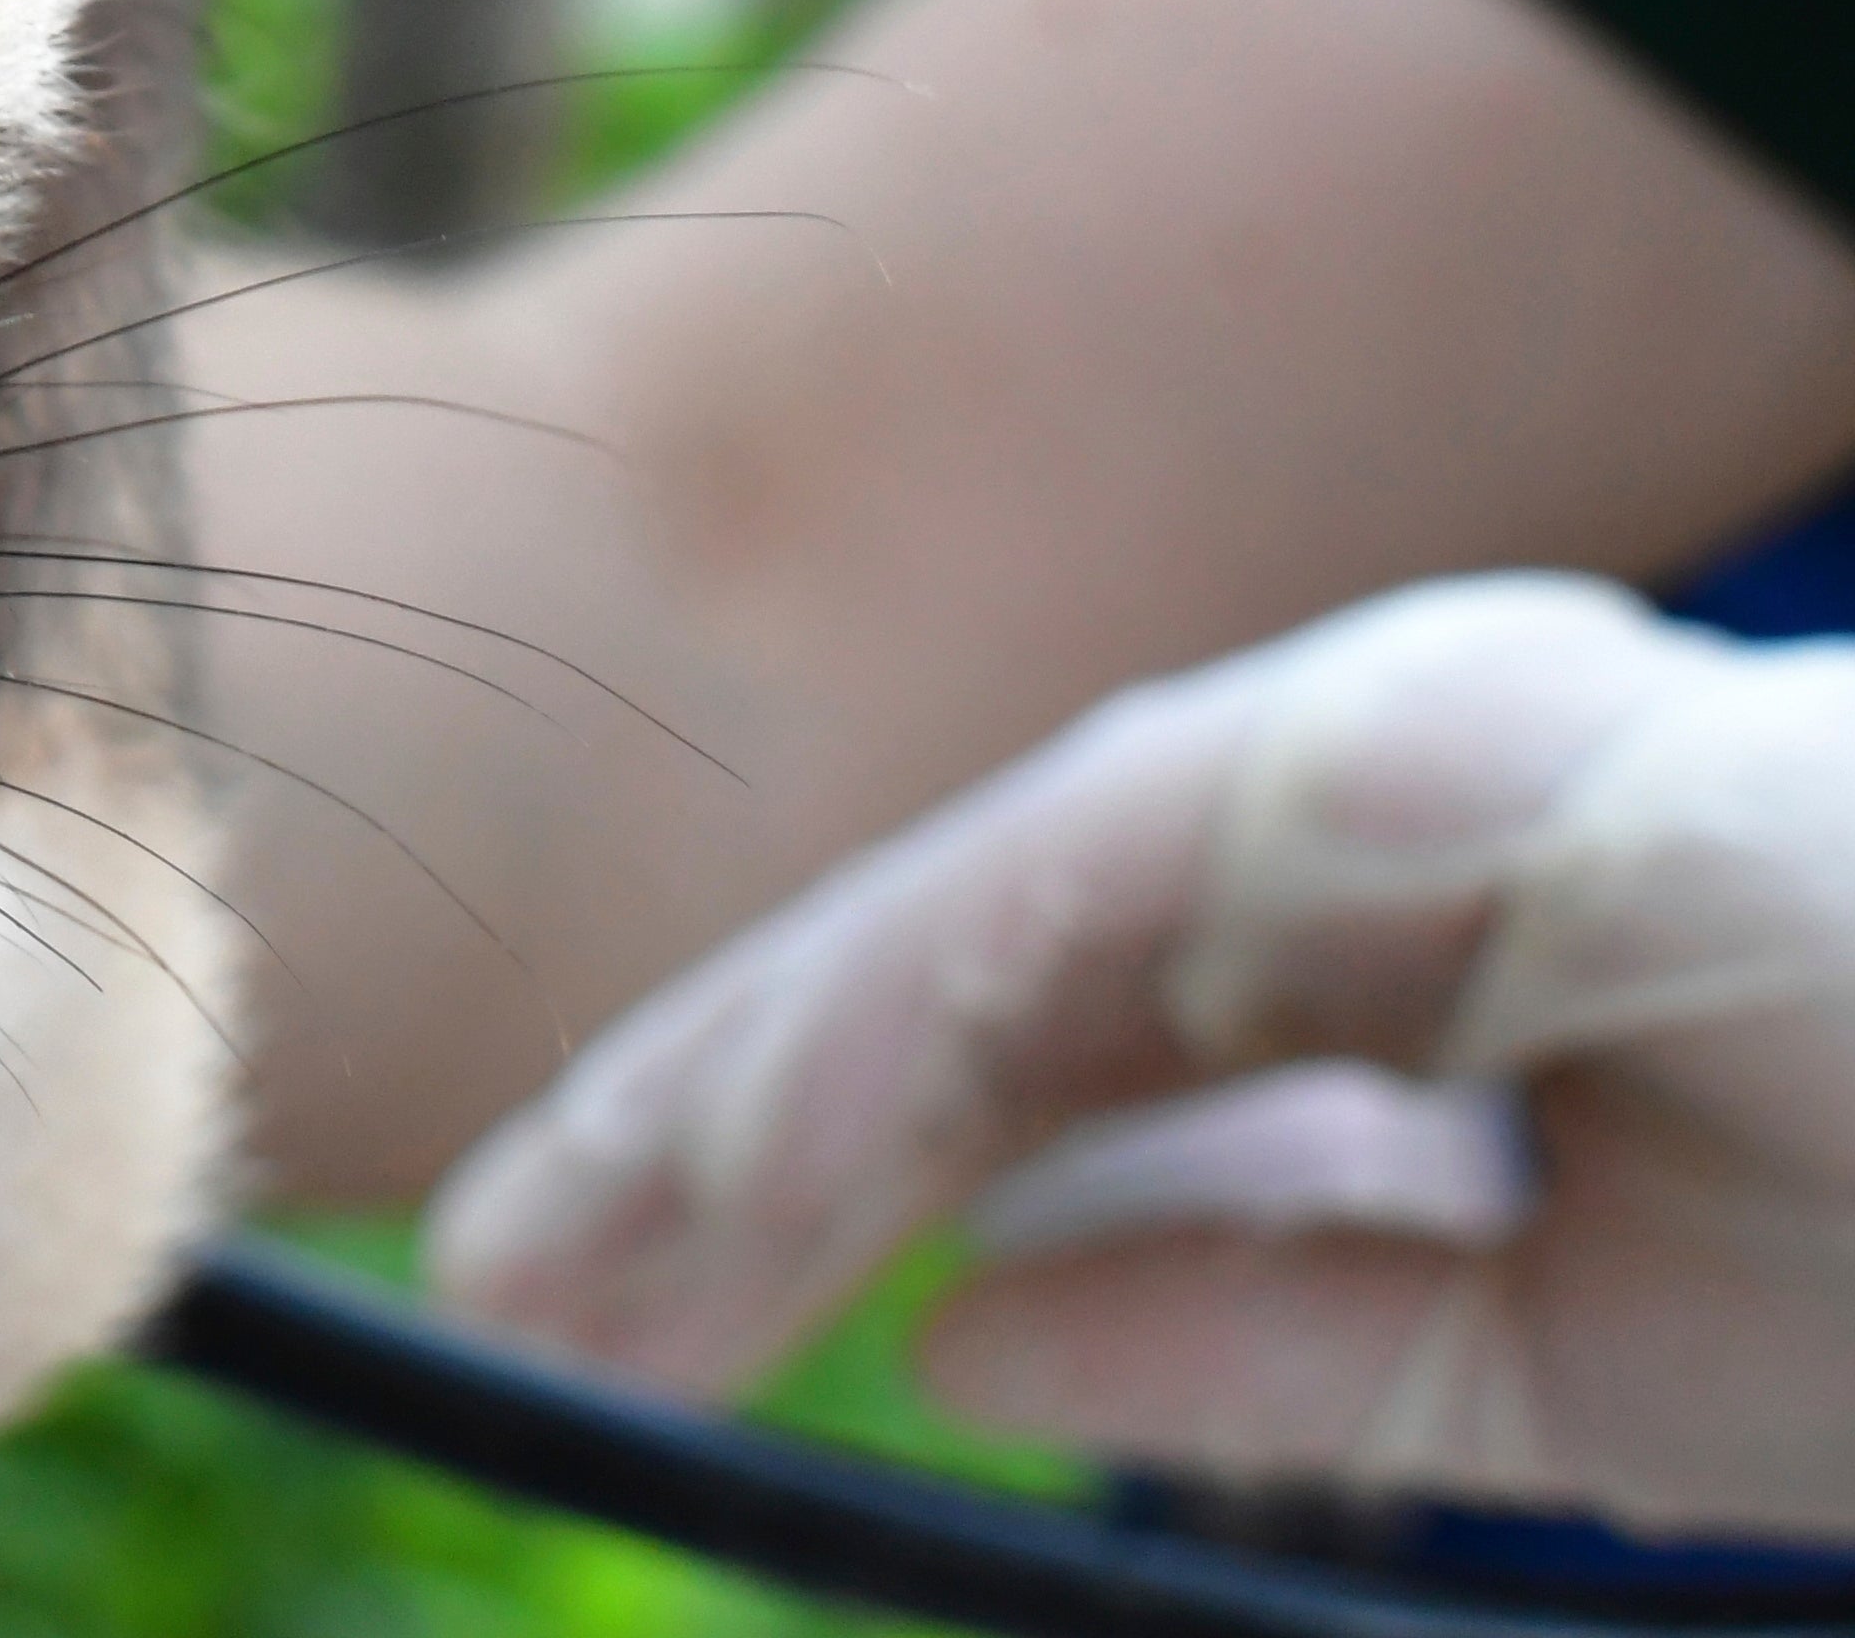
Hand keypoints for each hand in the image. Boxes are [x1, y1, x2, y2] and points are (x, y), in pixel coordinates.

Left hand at [431, 573, 1854, 1542]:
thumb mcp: (1591, 1351)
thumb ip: (1293, 1317)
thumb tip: (973, 1325)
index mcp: (1398, 908)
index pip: (1024, 1037)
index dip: (794, 1163)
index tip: (601, 1317)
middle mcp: (1369, 787)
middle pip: (956, 967)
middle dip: (710, 1136)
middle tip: (505, 1298)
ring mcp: (1403, 746)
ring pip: (983, 924)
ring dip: (756, 1100)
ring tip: (568, 1275)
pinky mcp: (1441, 759)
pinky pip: (1100, 889)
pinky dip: (909, 1032)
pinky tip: (762, 1182)